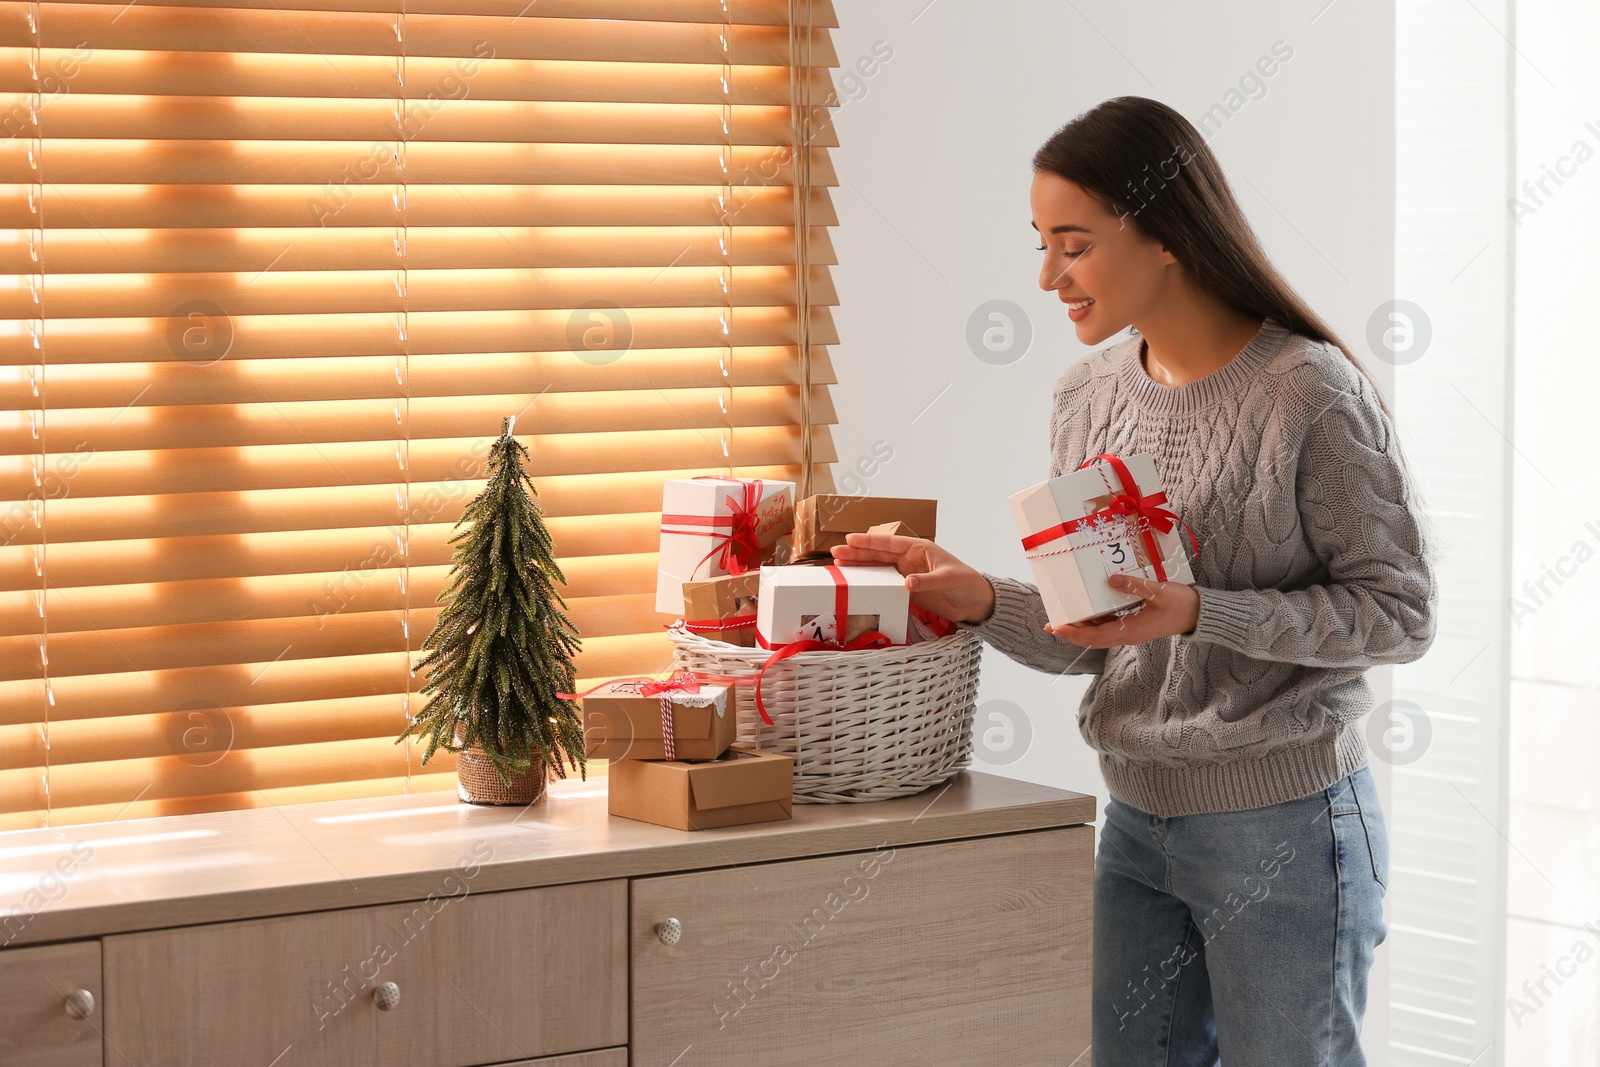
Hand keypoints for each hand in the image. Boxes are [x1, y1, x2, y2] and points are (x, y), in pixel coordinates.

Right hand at [828, 532, 995, 623]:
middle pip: (878, 554)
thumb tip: (907, 582)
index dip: (869, 542)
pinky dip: (870, 582)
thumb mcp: (947, 580)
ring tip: (838, 564)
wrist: (975, 602)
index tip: (849, 539)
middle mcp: (910, 559)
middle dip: (857, 553)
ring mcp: (907, 573)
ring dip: (859, 566)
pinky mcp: (907, 589)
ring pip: (878, 568)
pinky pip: (884, 583)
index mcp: (919, 549)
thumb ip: (927, 582)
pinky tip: (856, 582)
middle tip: (835, 552)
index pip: (889, 543)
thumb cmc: (966, 584)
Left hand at [1046, 573, 1199, 647]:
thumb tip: (1111, 579)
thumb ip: (1134, 585)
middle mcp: (1127, 635)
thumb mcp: (1158, 591)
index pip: (1095, 636)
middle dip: (1070, 633)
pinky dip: (1094, 622)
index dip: (1074, 633)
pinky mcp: (1134, 625)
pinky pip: (1108, 626)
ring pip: (1099, 634)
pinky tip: (1086, 612)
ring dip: (1080, 629)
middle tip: (1050, 624)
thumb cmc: (1181, 604)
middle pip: (1092, 639)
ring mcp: (1130, 631)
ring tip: (1063, 618)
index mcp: (1130, 630)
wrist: (1199, 615)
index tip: (1057, 627)